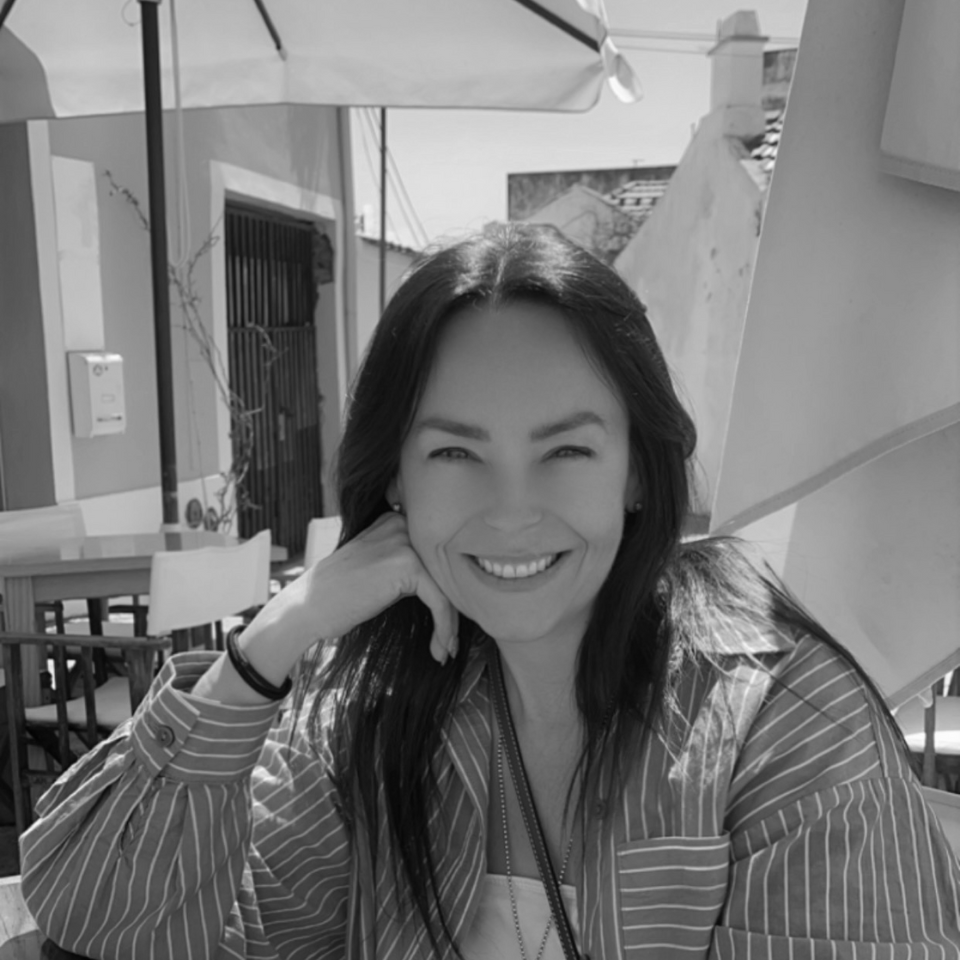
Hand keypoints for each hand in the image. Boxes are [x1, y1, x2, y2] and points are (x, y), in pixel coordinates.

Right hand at [251, 512, 459, 667]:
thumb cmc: (339, 595)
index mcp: (395, 521)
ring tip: (447, 650)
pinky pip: (441, 600)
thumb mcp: (376, 565)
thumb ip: (406, 562)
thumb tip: (451, 585)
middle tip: (452, 642)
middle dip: (454, 610)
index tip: (449, 622)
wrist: (306, 607)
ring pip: (448, 587)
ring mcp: (405, 542)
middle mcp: (402, 525)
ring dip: (451, 625)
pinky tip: (440, 650)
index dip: (449, 590)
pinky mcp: (407, 565)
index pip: (437, 556)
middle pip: (446, 571)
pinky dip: (444, 629)